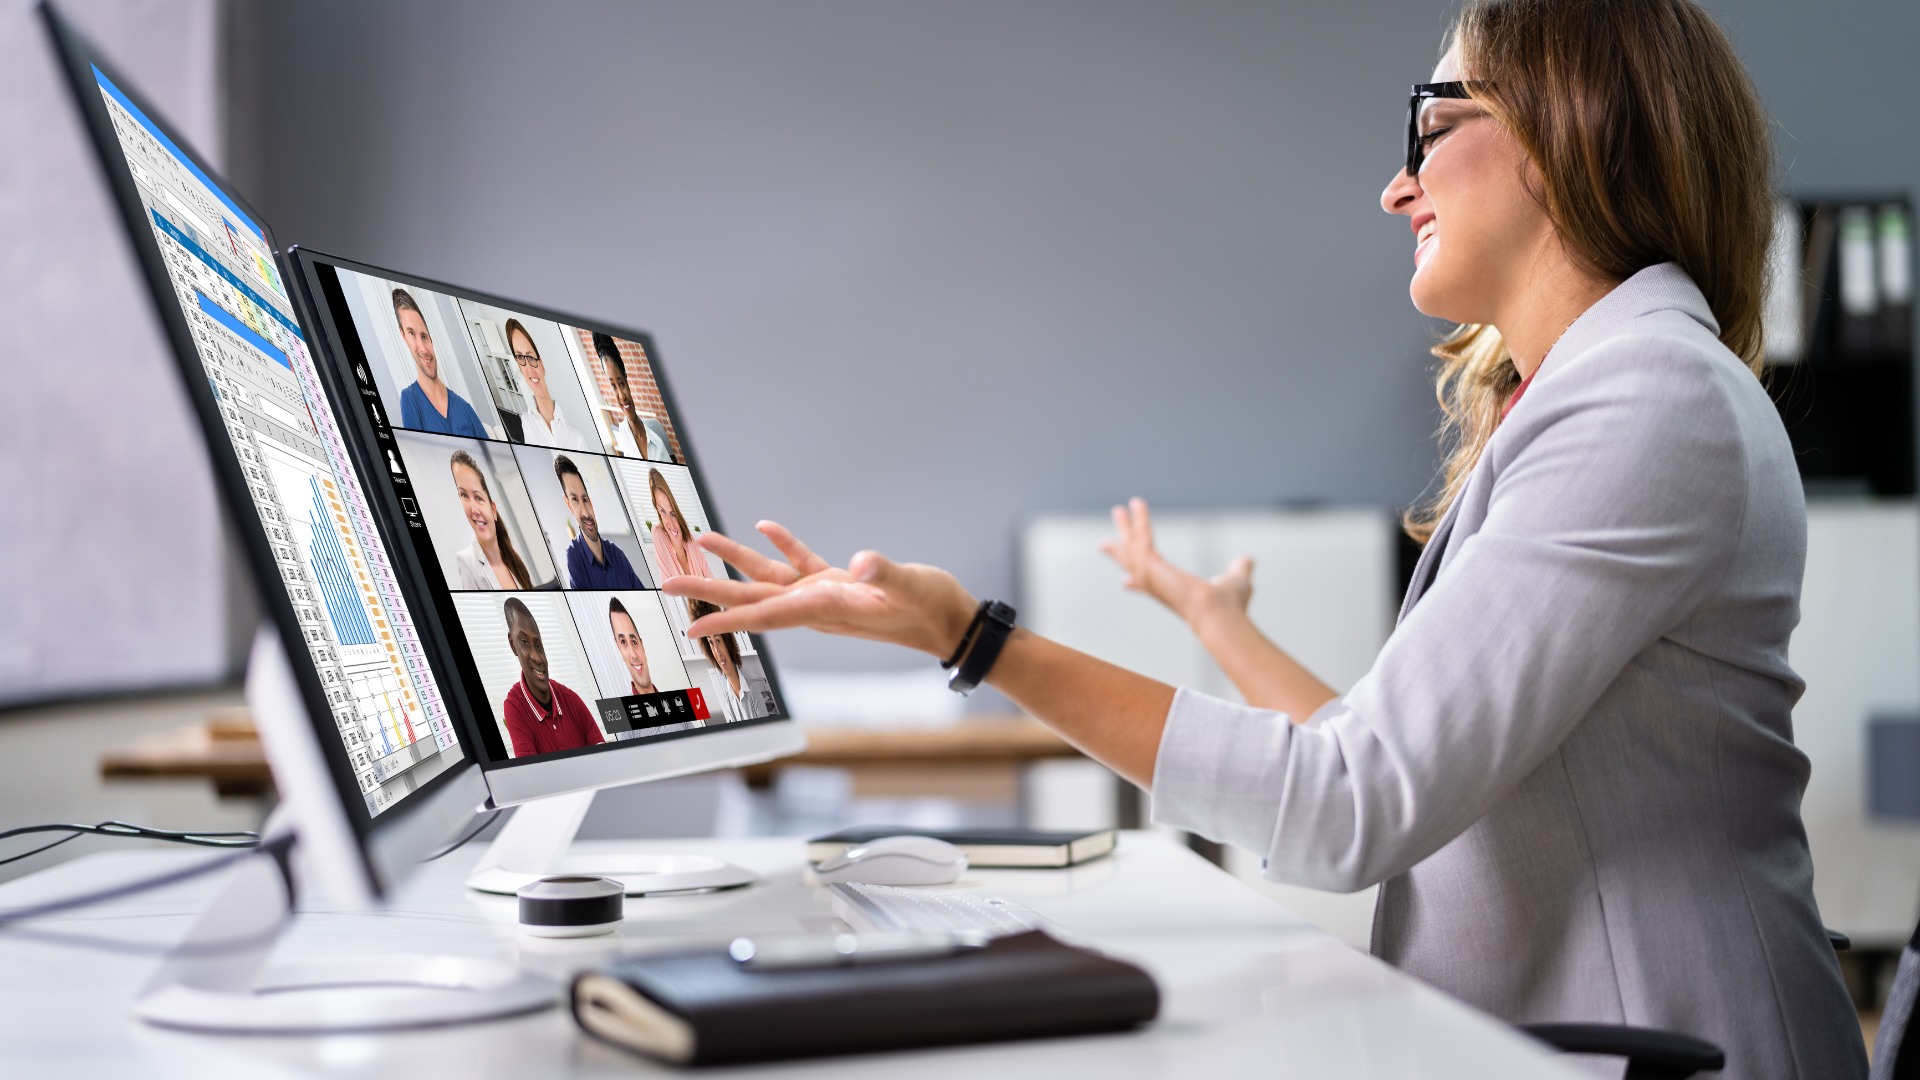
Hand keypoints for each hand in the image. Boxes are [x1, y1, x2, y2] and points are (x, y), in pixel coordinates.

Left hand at [660, 521, 977, 658]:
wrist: (954, 625)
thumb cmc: (934, 610)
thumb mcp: (913, 587)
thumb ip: (886, 574)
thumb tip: (861, 563)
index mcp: (826, 608)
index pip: (765, 615)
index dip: (726, 618)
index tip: (690, 625)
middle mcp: (817, 606)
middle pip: (752, 600)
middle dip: (709, 592)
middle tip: (669, 584)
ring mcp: (826, 596)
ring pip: (769, 579)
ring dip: (735, 562)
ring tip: (701, 540)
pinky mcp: (841, 584)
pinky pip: (800, 564)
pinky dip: (782, 546)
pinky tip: (766, 527)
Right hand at [1100, 497, 1254, 625]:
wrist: (1221, 613)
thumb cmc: (1230, 605)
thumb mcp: (1237, 580)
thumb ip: (1240, 569)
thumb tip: (1248, 560)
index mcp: (1173, 594)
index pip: (1149, 589)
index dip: (1136, 584)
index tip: (1124, 582)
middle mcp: (1158, 588)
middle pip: (1132, 566)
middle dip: (1119, 552)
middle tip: (1104, 543)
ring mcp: (1150, 577)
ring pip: (1131, 549)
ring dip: (1125, 528)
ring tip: (1118, 510)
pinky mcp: (1150, 565)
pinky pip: (1141, 538)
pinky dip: (1139, 520)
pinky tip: (1138, 503)